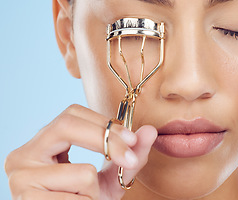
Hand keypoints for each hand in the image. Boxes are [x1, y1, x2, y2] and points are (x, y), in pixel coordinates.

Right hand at [4, 104, 156, 199]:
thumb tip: (150, 130)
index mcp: (43, 143)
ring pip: (84, 172)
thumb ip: (129, 154)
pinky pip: (79, 198)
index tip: (131, 139)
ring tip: (83, 198)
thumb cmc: (84, 199)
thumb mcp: (108, 177)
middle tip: (128, 158)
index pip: (72, 114)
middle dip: (106, 140)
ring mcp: (20, 176)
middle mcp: (25, 154)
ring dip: (96, 190)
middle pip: (67, 125)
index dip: (104, 122)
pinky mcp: (26, 199)